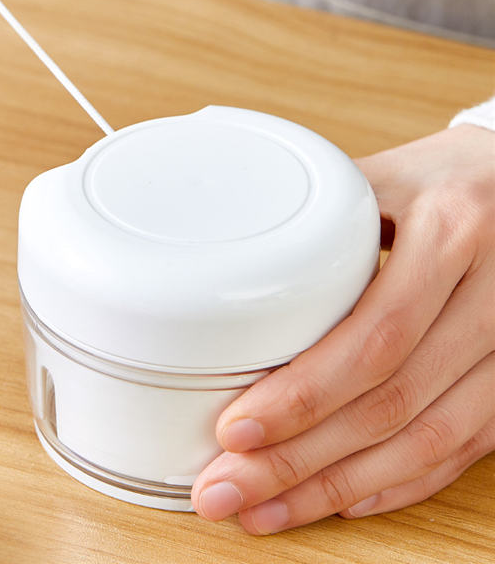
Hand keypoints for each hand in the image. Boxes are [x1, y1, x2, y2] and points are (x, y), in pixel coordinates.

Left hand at [191, 123, 494, 532]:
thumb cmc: (442, 178)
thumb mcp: (384, 178)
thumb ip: (319, 224)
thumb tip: (226, 266)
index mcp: (451, 233)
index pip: (376, 336)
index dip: (305, 394)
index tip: (237, 429)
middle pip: (393, 401)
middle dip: (301, 459)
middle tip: (228, 488)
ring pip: (427, 439)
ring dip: (337, 486)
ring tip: (263, 509)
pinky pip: (461, 448)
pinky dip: (395, 482)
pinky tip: (338, 499)